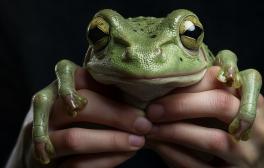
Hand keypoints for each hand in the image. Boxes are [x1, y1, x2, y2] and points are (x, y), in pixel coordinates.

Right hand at [24, 68, 152, 167]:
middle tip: (143, 123)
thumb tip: (141, 92)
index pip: (76, 75)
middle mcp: (44, 109)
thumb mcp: (91, 101)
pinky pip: (77, 164)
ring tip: (139, 141)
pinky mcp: (46, 163)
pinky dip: (106, 159)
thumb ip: (106, 93)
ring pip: (75, 139)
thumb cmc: (82, 120)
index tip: (138, 94)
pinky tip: (126, 154)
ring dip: (112, 141)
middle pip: (78, 106)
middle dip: (115, 115)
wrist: (53, 154)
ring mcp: (41, 138)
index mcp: (56, 86)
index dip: (106, 85)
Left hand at [146, 66, 263, 167]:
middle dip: (182, 104)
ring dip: (174, 131)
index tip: (163, 84)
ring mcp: (248, 156)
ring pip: (212, 140)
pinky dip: (173, 154)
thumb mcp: (226, 112)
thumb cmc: (231, 135)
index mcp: (255, 103)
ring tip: (150, 127)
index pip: (225, 80)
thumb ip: (206, 94)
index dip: (192, 81)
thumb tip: (166, 84)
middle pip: (222, 104)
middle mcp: (258, 128)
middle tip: (152, 109)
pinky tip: (158, 145)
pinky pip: (199, 166)